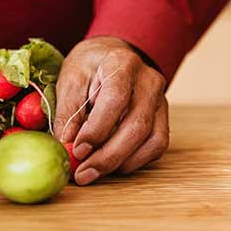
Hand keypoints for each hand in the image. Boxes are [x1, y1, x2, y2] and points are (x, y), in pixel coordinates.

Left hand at [53, 37, 168, 185]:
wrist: (113, 56)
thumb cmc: (88, 68)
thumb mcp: (70, 81)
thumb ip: (68, 112)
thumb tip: (66, 146)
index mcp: (123, 64)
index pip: (116, 99)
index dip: (97, 129)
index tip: (76, 150)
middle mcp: (149, 81)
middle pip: (138, 124)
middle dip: (109, 155)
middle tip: (83, 174)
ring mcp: (161, 99)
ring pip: (153, 139)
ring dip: (123, 162)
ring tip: (94, 172)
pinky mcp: (163, 116)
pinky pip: (157, 145)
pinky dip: (136, 160)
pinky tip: (113, 165)